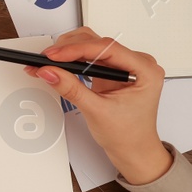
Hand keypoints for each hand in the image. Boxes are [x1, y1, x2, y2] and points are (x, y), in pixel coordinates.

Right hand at [28, 28, 171, 184]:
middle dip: (68, 48)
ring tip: (49, 63)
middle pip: (97, 42)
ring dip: (68, 51)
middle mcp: (137, 63)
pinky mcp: (112, 70)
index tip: (53, 56)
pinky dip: (72, 59)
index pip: (107, 48)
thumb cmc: (129, 135)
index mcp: (145, 71)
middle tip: (46, 59)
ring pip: (91, 45)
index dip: (76, 49)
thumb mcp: (97, 111)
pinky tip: (58, 65)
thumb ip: (71, 88)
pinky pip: (90, 56)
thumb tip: (50, 71)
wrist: (133, 149)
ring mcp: (124, 66)